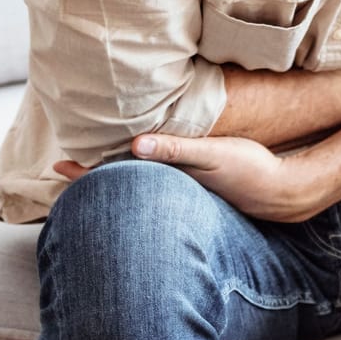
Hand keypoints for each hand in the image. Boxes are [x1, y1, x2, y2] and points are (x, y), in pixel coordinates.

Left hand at [52, 132, 321, 223]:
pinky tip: (136, 172)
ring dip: (112, 181)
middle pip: (121, 187)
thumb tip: (135, 144)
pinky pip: (155, 186)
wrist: (283, 192)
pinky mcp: (194, 192)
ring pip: (137, 188)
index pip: (117, 176)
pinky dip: (137, 179)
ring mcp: (182, 195)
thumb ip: (177, 148)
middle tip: (59, 171)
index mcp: (168, 181)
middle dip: (91, 180)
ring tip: (88, 172)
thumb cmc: (250, 170)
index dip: (86, 173)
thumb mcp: (215, 154)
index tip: (57, 166)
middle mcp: (170, 192)